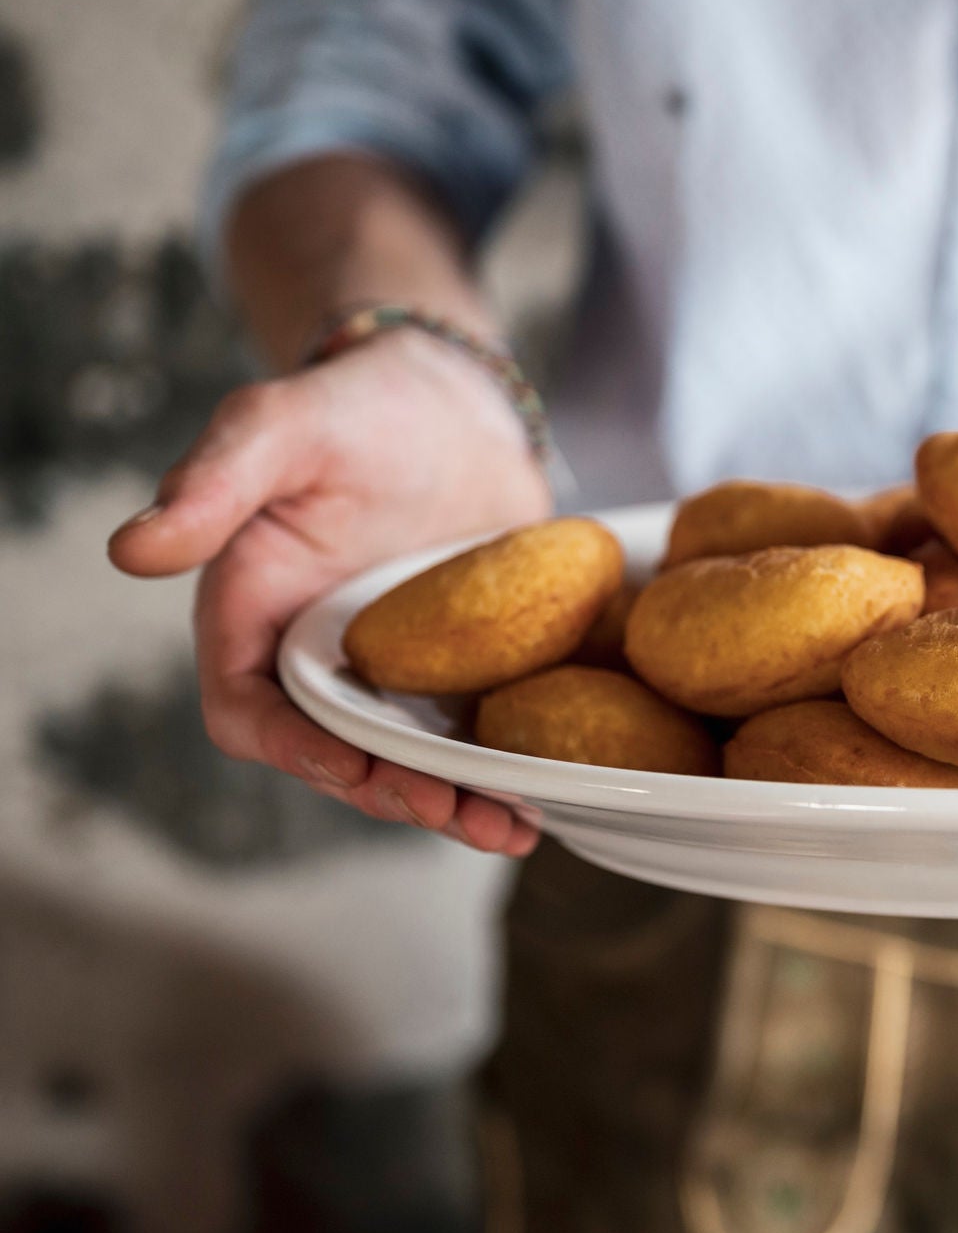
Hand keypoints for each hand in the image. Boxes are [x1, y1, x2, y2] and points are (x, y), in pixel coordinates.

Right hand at [108, 329, 553, 853]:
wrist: (457, 403)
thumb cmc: (356, 404)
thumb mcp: (279, 425)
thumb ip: (213, 483)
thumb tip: (132, 551)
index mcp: (258, 617)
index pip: (249, 712)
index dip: (292, 750)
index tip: (350, 762)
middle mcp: (322, 659)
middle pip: (340, 757)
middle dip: (393, 794)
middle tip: (455, 811)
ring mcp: (396, 673)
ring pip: (412, 762)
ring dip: (455, 805)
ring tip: (513, 829)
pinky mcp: (462, 670)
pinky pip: (472, 737)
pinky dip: (502, 773)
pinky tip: (549, 798)